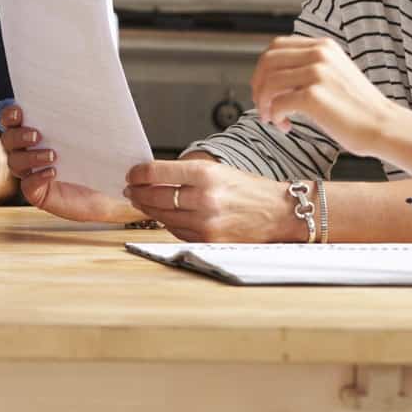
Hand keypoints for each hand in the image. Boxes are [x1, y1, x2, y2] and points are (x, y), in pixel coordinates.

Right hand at [0, 106, 139, 223]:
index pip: (12, 120)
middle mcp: (28, 151)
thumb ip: (89, 115)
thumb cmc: (101, 154)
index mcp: (35, 132)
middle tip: (37, 135)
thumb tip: (95, 90)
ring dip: (30, 157)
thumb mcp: (95, 132)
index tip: (19, 113)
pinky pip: (28, 186)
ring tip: (52, 156)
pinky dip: (37, 178)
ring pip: (15, 162)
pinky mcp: (38, 193)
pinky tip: (52, 173)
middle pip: (8, 140)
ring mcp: (31, 173)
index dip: (10, 115)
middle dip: (19, 136)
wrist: (114, 186)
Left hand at [122, 159, 310, 242]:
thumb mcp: (220, 171)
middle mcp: (204, 199)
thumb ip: (188, 174)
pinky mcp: (208, 241)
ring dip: (149, 210)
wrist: (280, 213)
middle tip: (130, 190)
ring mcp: (205, 223)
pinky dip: (168, 223)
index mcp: (207, 174)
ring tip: (143, 202)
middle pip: (155, 197)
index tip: (131, 174)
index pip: (157, 173)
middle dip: (137, 193)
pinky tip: (165, 216)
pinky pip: (177, 232)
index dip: (138, 174)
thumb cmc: (252, 191)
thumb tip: (154, 178)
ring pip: (162, 217)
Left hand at [250, 36, 398, 156]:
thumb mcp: (335, 74)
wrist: (383, 126)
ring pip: (269, 82)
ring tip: (272, 118)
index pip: (277, 46)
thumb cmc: (360, 108)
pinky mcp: (314, 96)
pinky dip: (274, 116)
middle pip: (267, 61)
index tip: (263, 88)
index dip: (263, 68)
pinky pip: (278, 103)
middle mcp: (320, 54)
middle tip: (262, 105)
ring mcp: (317, 73)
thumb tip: (274, 79)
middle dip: (258, 85)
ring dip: (264, 104)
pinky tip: (285, 125)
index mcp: (324, 46)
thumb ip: (309, 68)